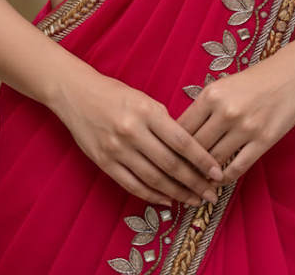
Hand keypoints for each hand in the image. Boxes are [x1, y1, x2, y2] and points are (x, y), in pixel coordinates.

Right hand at [51, 69, 223, 208]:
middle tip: (211, 194)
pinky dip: (153, 196)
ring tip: (194, 200)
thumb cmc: (115, 93)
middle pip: (170, 164)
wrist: (76, 94)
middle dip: (195, 182)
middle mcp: (132, 131)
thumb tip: (188, 147)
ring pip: (154, 179)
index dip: (202, 160)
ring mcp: (117, 149)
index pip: (182, 140)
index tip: (217, 173)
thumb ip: (164, 121)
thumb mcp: (144, 98)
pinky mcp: (104, 163)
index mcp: (147, 111)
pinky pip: (133, 186)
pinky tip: (168, 200)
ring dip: (177, 193)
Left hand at [176, 46, 294, 185]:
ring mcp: (246, 127)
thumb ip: (203, 108)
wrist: (291, 73)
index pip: (182, 128)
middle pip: (195, 147)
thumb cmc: (253, 81)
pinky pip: (237, 168)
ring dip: (203, 174)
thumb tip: (181, 136)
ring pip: (214, 160)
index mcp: (211, 94)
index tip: (168, 158)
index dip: (172, 147)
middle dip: (185, 164)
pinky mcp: (264, 140)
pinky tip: (219, 180)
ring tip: (196, 181)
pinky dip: (225, 178)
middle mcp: (226, 110)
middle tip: (179, 176)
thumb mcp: (223, 86)